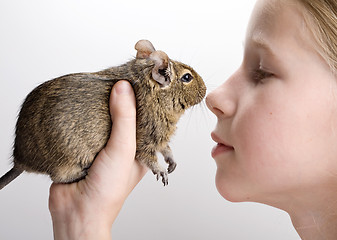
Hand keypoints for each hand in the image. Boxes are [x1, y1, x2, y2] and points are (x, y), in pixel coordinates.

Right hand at [49, 80, 147, 239]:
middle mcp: (124, 145)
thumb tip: (123, 88)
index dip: (145, 99)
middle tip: (118, 75)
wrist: (75, 211)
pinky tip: (82, 101)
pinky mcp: (84, 145)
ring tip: (100, 83)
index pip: (147, 117)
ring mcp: (103, 145)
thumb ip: (125, 119)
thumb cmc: (108, 191)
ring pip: (103, 118)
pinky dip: (83, 114)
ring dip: (100, 105)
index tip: (141, 79)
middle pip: (124, 115)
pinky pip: (85, 124)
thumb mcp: (123, 150)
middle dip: (120, 98)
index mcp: (141, 148)